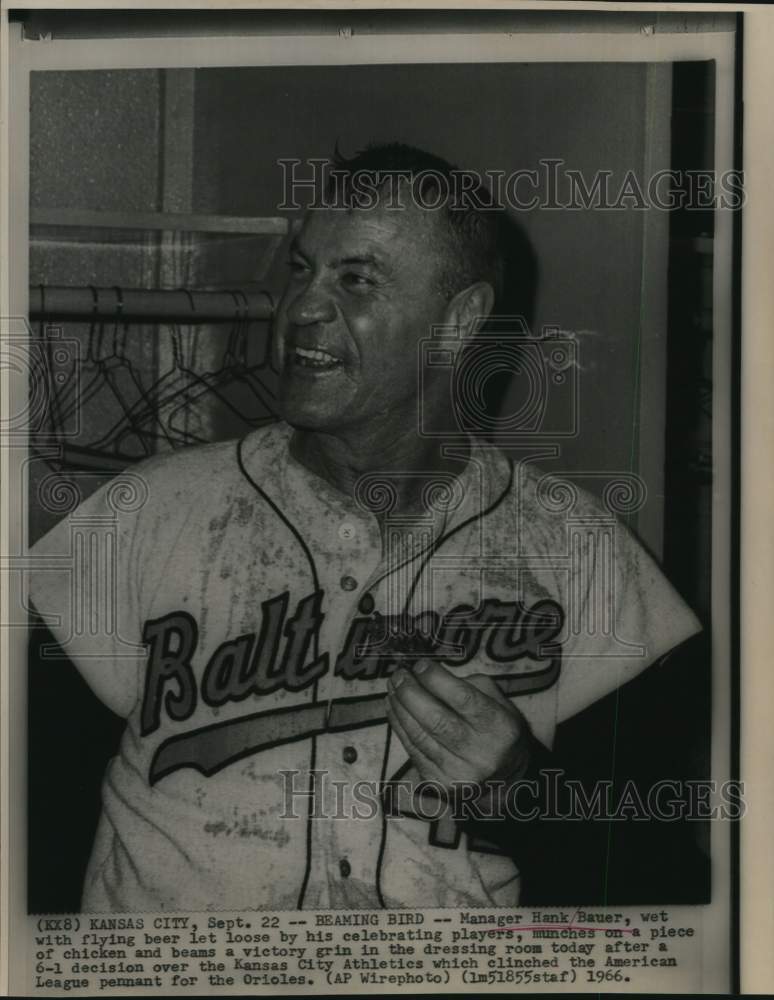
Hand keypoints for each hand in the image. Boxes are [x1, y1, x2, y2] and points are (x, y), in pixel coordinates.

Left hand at [385, 658, 533, 793]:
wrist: (505, 778)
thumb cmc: (497, 730)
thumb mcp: (498, 702)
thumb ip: (468, 685)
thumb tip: (428, 675)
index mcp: (499, 727)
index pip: (463, 699)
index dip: (436, 679)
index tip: (420, 664)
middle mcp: (480, 753)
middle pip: (436, 719)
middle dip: (410, 692)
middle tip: (398, 675)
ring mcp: (458, 772)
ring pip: (419, 735)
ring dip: (400, 708)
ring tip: (393, 688)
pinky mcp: (440, 783)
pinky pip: (413, 750)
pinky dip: (400, 727)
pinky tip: (394, 709)